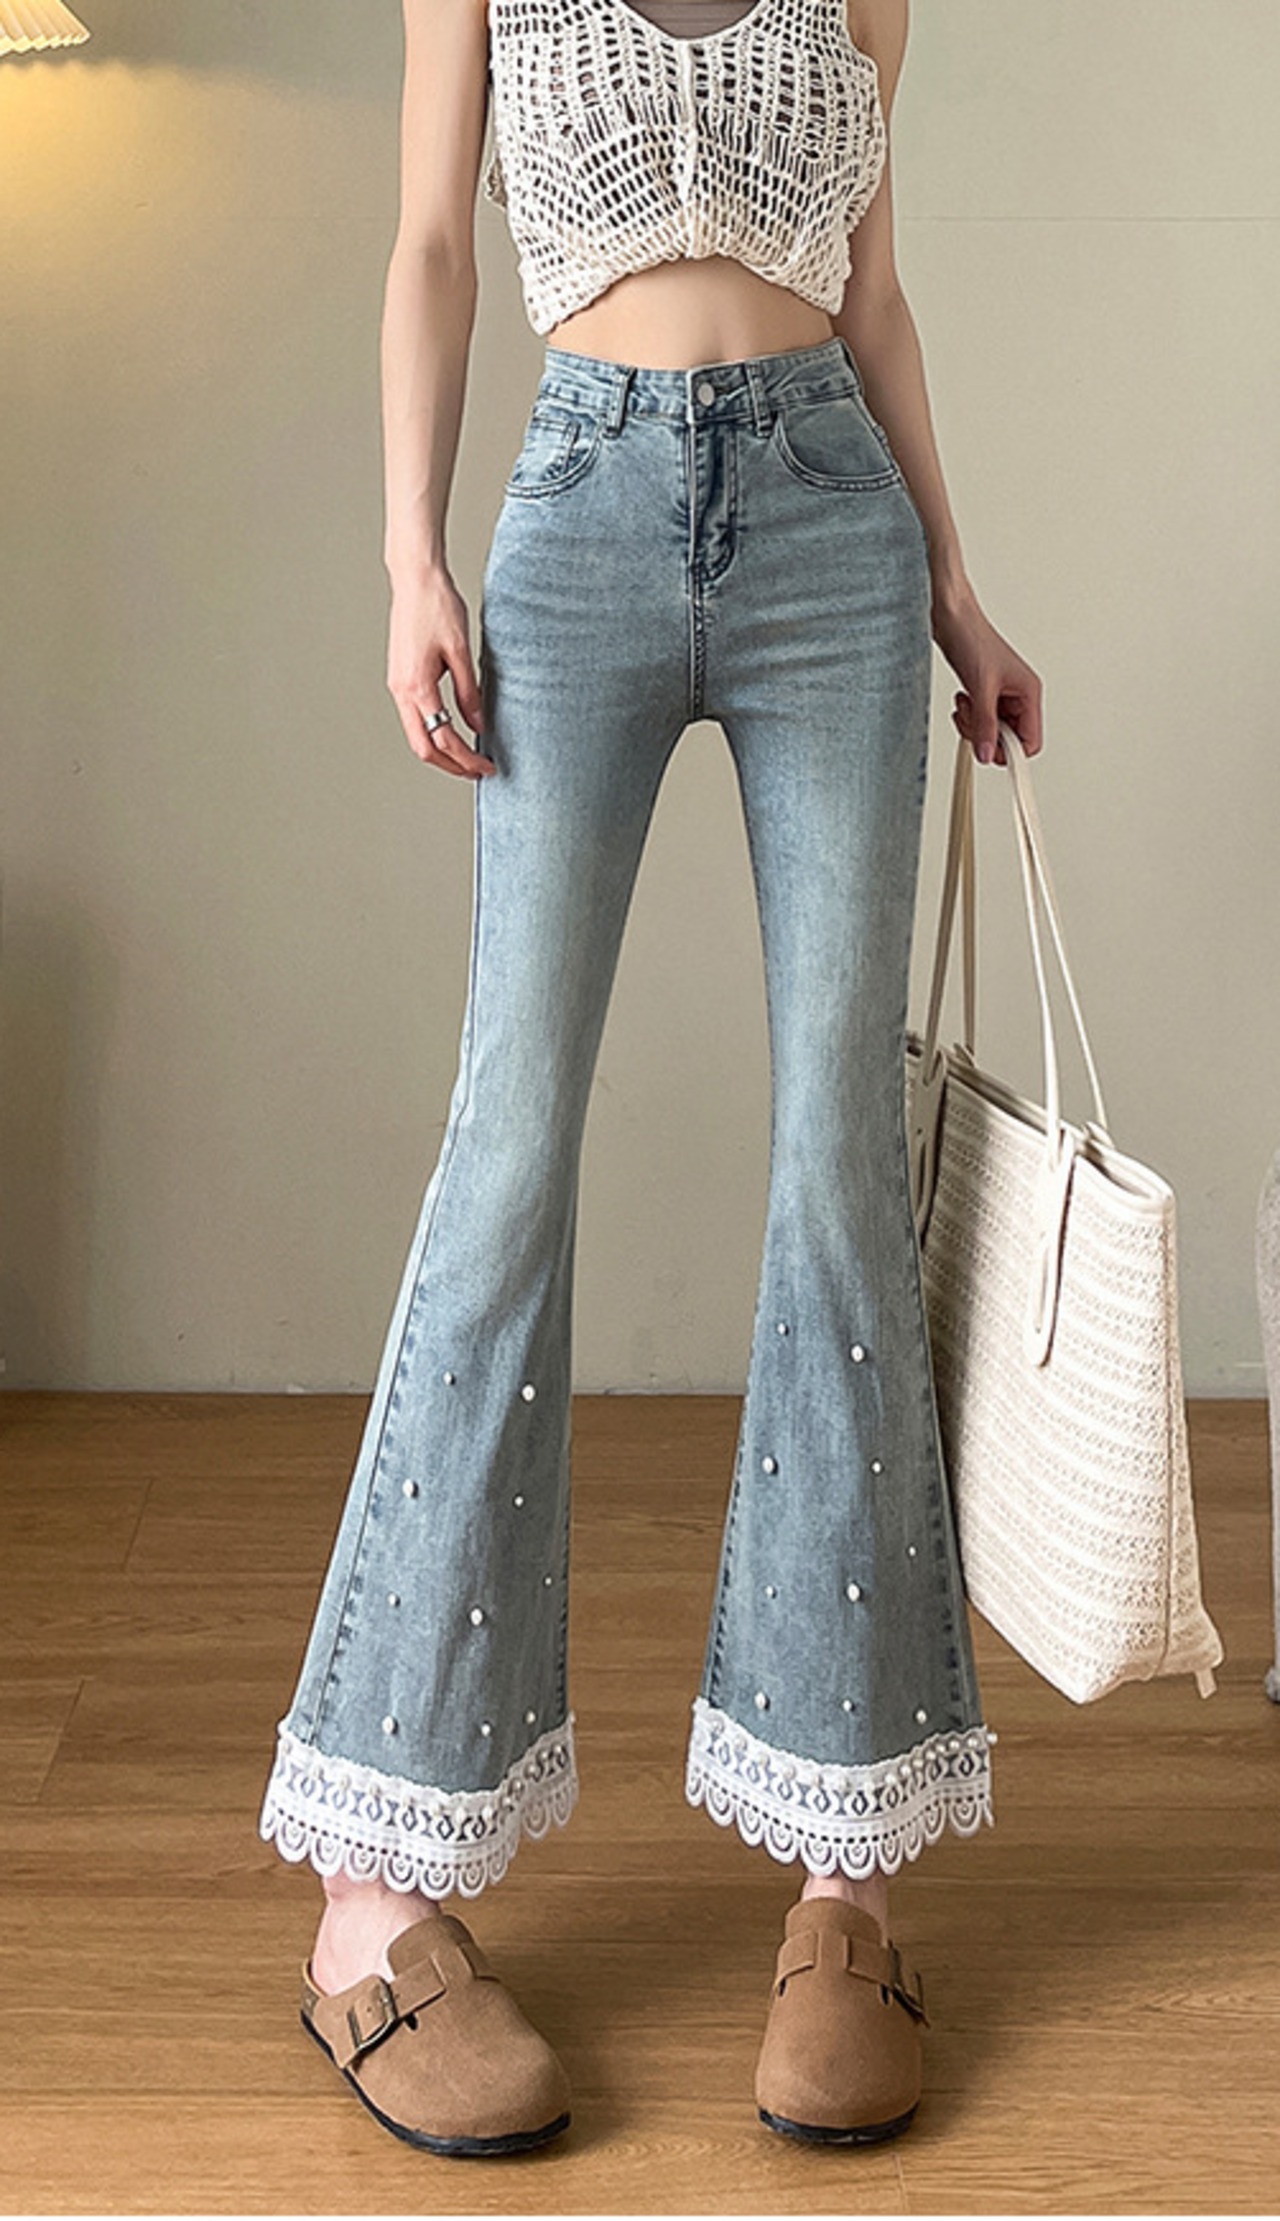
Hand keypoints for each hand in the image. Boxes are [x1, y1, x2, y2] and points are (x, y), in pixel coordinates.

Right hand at [387, 563, 495, 777]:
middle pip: (423, 747)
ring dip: (440, 751)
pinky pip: (413, 718)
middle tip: (477, 771)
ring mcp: (397, 686)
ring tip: (466, 756)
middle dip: (451, 765)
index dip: (467, 758)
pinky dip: (432, 732)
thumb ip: (469, 692)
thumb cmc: (438, 606)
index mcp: (417, 687)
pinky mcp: (399, 679)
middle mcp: (402, 691)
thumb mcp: (461, 652)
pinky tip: (450, 731)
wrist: (415, 579)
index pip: (443, 738)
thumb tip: (477, 725)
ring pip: (415, 735)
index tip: (487, 766)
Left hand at [930, 588, 1043, 766]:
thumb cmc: (973, 639)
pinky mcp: (984, 694)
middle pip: (1009, 739)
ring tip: (964, 706)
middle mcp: (1018, 696)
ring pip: (992, 731)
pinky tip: (962, 700)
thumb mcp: (980, 687)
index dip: (1011, 751)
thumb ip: (985, 724)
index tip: (991, 753)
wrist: (952, 619)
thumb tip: (987, 754)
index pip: (1030, 740)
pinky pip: (979, 720)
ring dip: (974, 726)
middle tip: (972, 723)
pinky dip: (968, 717)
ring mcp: (1001, 696)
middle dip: (987, 736)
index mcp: (1029, 693)